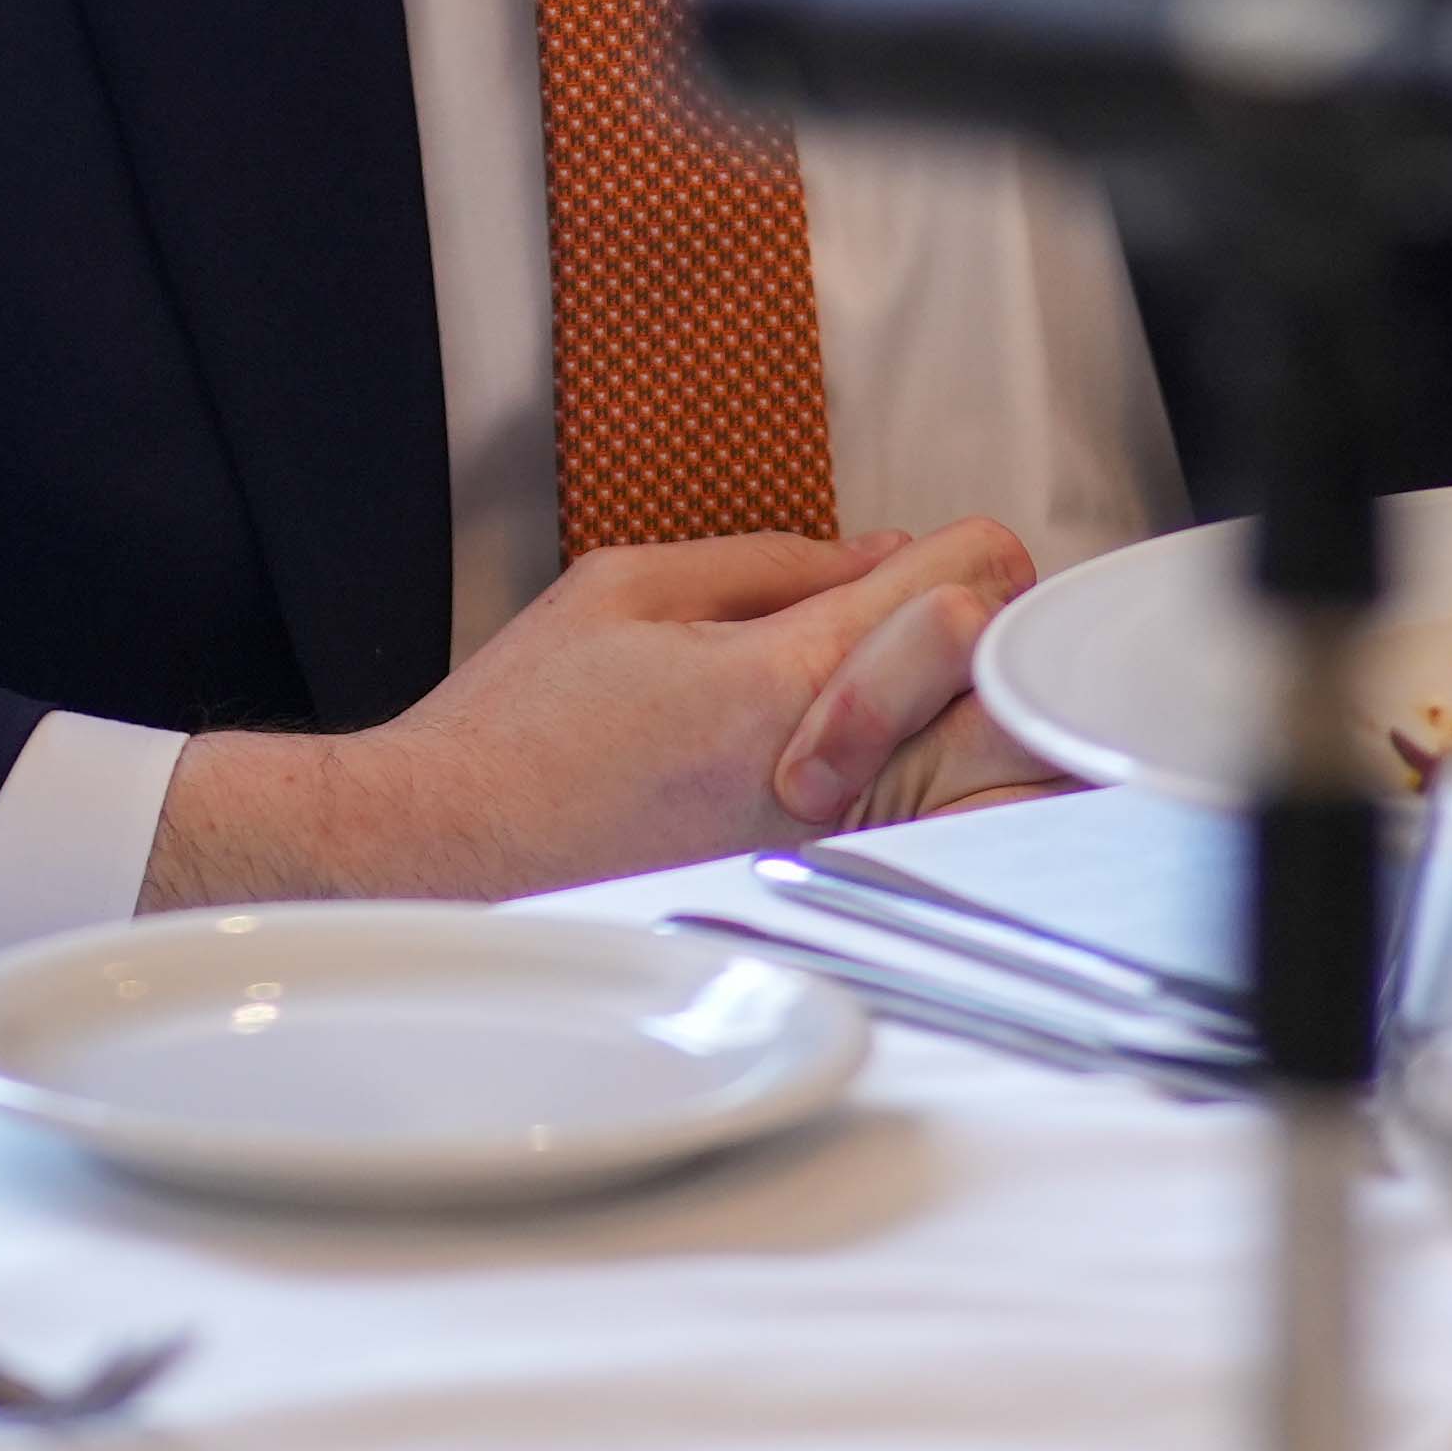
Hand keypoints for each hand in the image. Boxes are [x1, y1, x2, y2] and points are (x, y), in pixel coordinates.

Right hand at [140, 517, 1040, 906]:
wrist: (444, 858)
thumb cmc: (517, 727)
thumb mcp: (627, 587)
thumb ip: (771, 562)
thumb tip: (882, 552)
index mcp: (785, 675)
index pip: (965, 582)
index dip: (968, 549)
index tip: (946, 551)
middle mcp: (831, 775)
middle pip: (1007, 687)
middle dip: (995, 641)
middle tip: (956, 626)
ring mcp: (829, 853)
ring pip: (986, 776)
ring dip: (972, 723)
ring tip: (928, 700)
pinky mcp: (813, 902)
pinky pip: (924, 836)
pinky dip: (933, 794)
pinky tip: (886, 769)